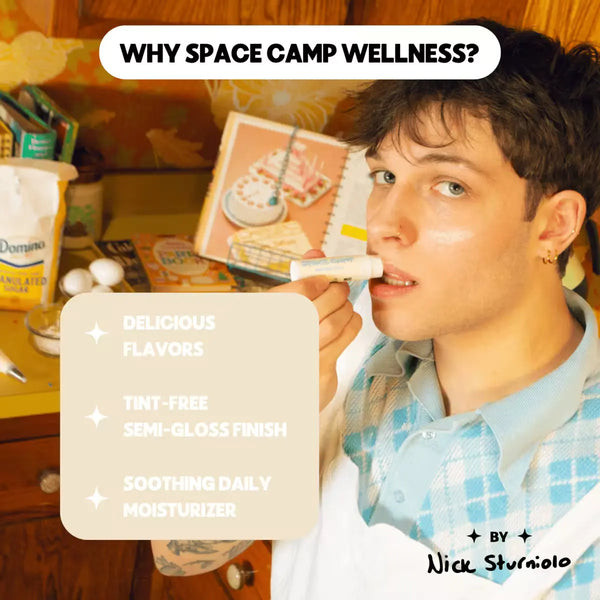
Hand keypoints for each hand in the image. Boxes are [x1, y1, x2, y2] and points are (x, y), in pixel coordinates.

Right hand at [269, 249, 361, 410]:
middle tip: (341, 289)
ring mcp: (300, 360)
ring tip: (344, 306)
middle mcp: (280, 342)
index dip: (316, 281)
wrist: (281, 394)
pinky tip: (348, 321)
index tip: (325, 280)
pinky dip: (351, 326)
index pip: (295, 294)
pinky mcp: (319, 374)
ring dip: (345, 309)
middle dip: (335, 293)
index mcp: (265, 320)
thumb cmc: (282, 344)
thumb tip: (316, 253)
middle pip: (317, 307)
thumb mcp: (281, 312)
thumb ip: (298, 283)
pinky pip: (343, 342)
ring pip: (333, 325)